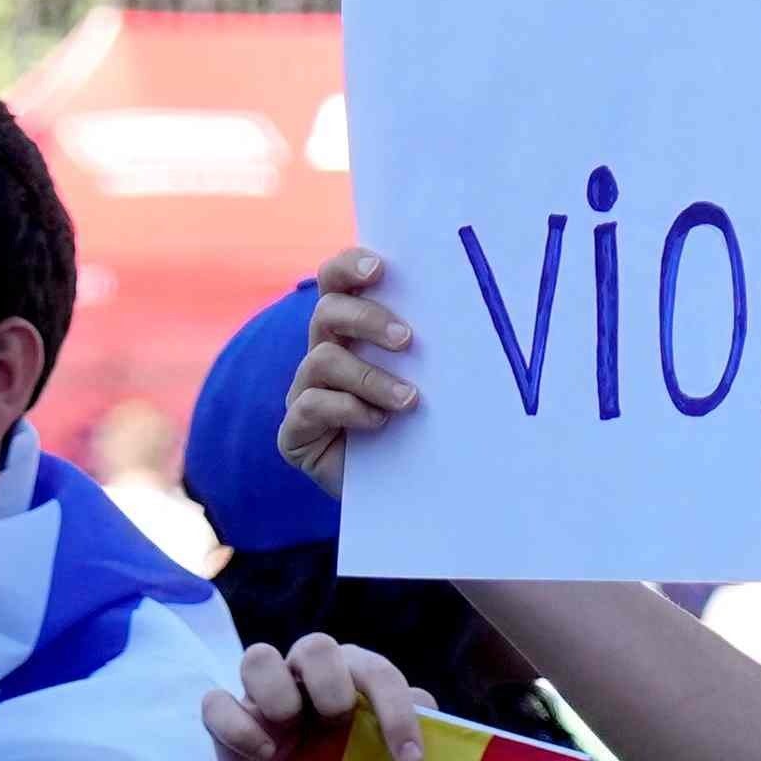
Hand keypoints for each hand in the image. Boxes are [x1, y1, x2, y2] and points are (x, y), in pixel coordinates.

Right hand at [211, 627, 409, 760]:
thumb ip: (413, 730)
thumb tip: (427, 707)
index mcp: (350, 680)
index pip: (375, 671)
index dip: (395, 706)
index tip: (409, 757)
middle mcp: (305, 679)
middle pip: (315, 644)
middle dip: (331, 682)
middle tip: (338, 723)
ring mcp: (262, 699)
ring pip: (258, 656)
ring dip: (278, 690)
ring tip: (291, 727)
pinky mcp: (225, 725)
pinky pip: (215, 704)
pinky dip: (237, 725)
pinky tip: (263, 753)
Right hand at [275, 242, 423, 478]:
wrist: (410, 494)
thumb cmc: (425, 429)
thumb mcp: (430, 381)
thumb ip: (430, 346)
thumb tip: (466, 307)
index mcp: (351, 333)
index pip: (336, 282)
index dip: (348, 267)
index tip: (379, 267)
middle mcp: (322, 355)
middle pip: (327, 313)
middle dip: (366, 320)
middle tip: (407, 339)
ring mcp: (304, 393)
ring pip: (323, 361)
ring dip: (371, 377)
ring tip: (409, 400)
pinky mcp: (295, 433)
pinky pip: (310, 406)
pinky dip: (349, 410)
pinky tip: (380, 424)